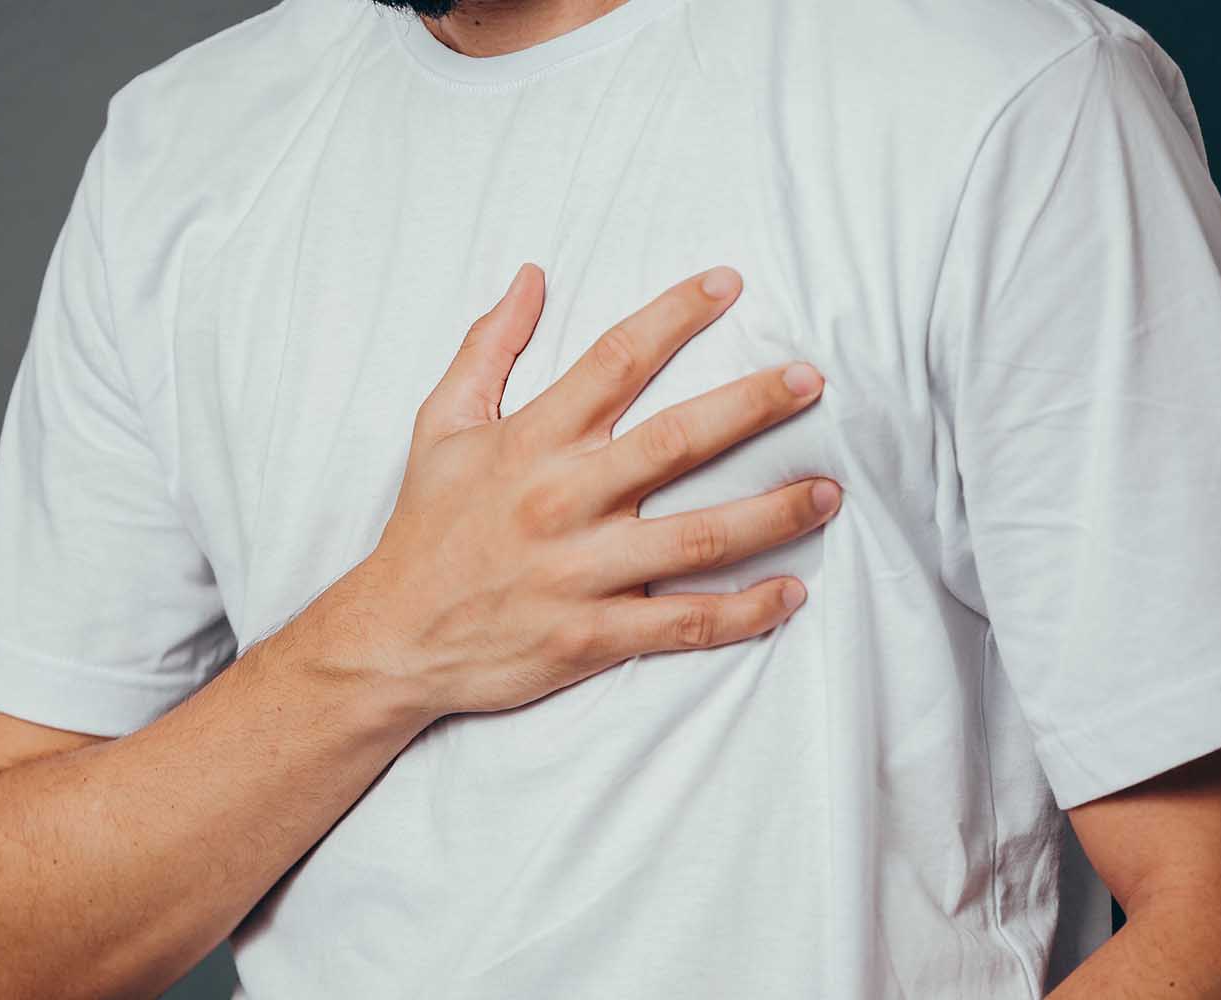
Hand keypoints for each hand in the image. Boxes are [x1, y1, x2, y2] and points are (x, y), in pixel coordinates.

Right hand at [301, 262, 839, 718]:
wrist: (392, 637)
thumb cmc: (425, 527)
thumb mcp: (440, 425)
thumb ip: (486, 348)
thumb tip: (529, 277)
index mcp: (532, 441)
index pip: (615, 360)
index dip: (676, 315)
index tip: (729, 284)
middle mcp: (564, 500)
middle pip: (677, 441)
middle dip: (752, 405)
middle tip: (810, 380)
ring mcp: (582, 571)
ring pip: (699, 538)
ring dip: (773, 513)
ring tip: (829, 492)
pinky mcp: (592, 636)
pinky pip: (683, 625)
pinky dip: (743, 613)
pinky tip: (790, 594)